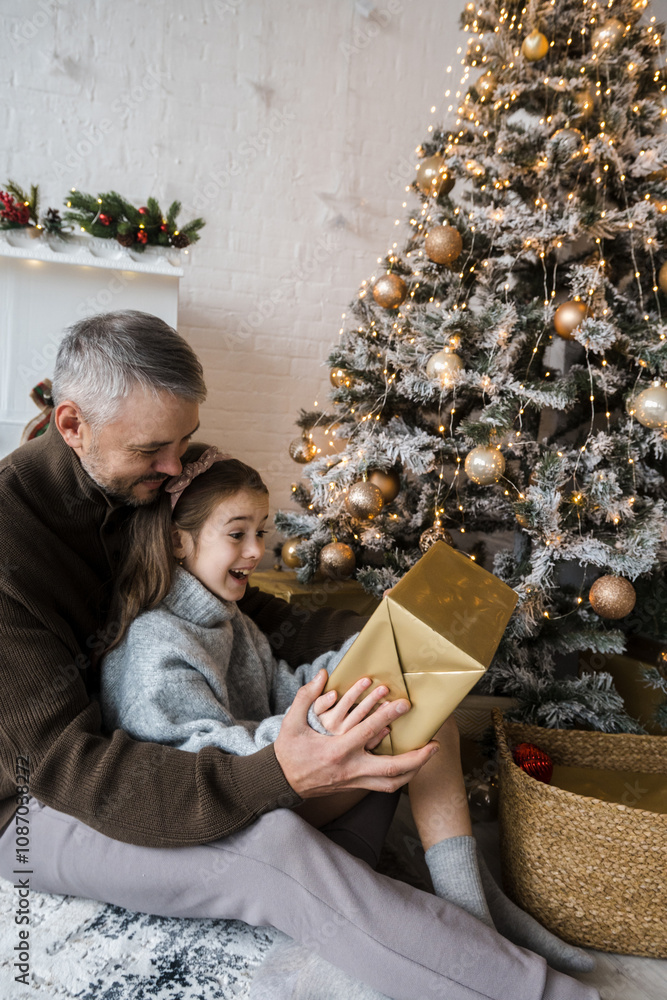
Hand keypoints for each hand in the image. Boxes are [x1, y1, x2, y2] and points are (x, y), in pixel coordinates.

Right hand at [274, 669, 439, 798]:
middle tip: (434, 745)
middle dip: (417, 758)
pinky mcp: (354, 787)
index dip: (388, 716)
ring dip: (413, 771)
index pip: (368, 731)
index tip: (404, 704)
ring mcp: (354, 782)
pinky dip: (400, 777)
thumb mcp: (291, 722)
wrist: (280, 782)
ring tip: (427, 757)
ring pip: (392, 783)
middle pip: (392, 769)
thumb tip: (322, 675)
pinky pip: (383, 786)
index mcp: (336, 750)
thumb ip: (307, 697)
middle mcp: (350, 769)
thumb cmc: (288, 751)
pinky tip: (408, 767)